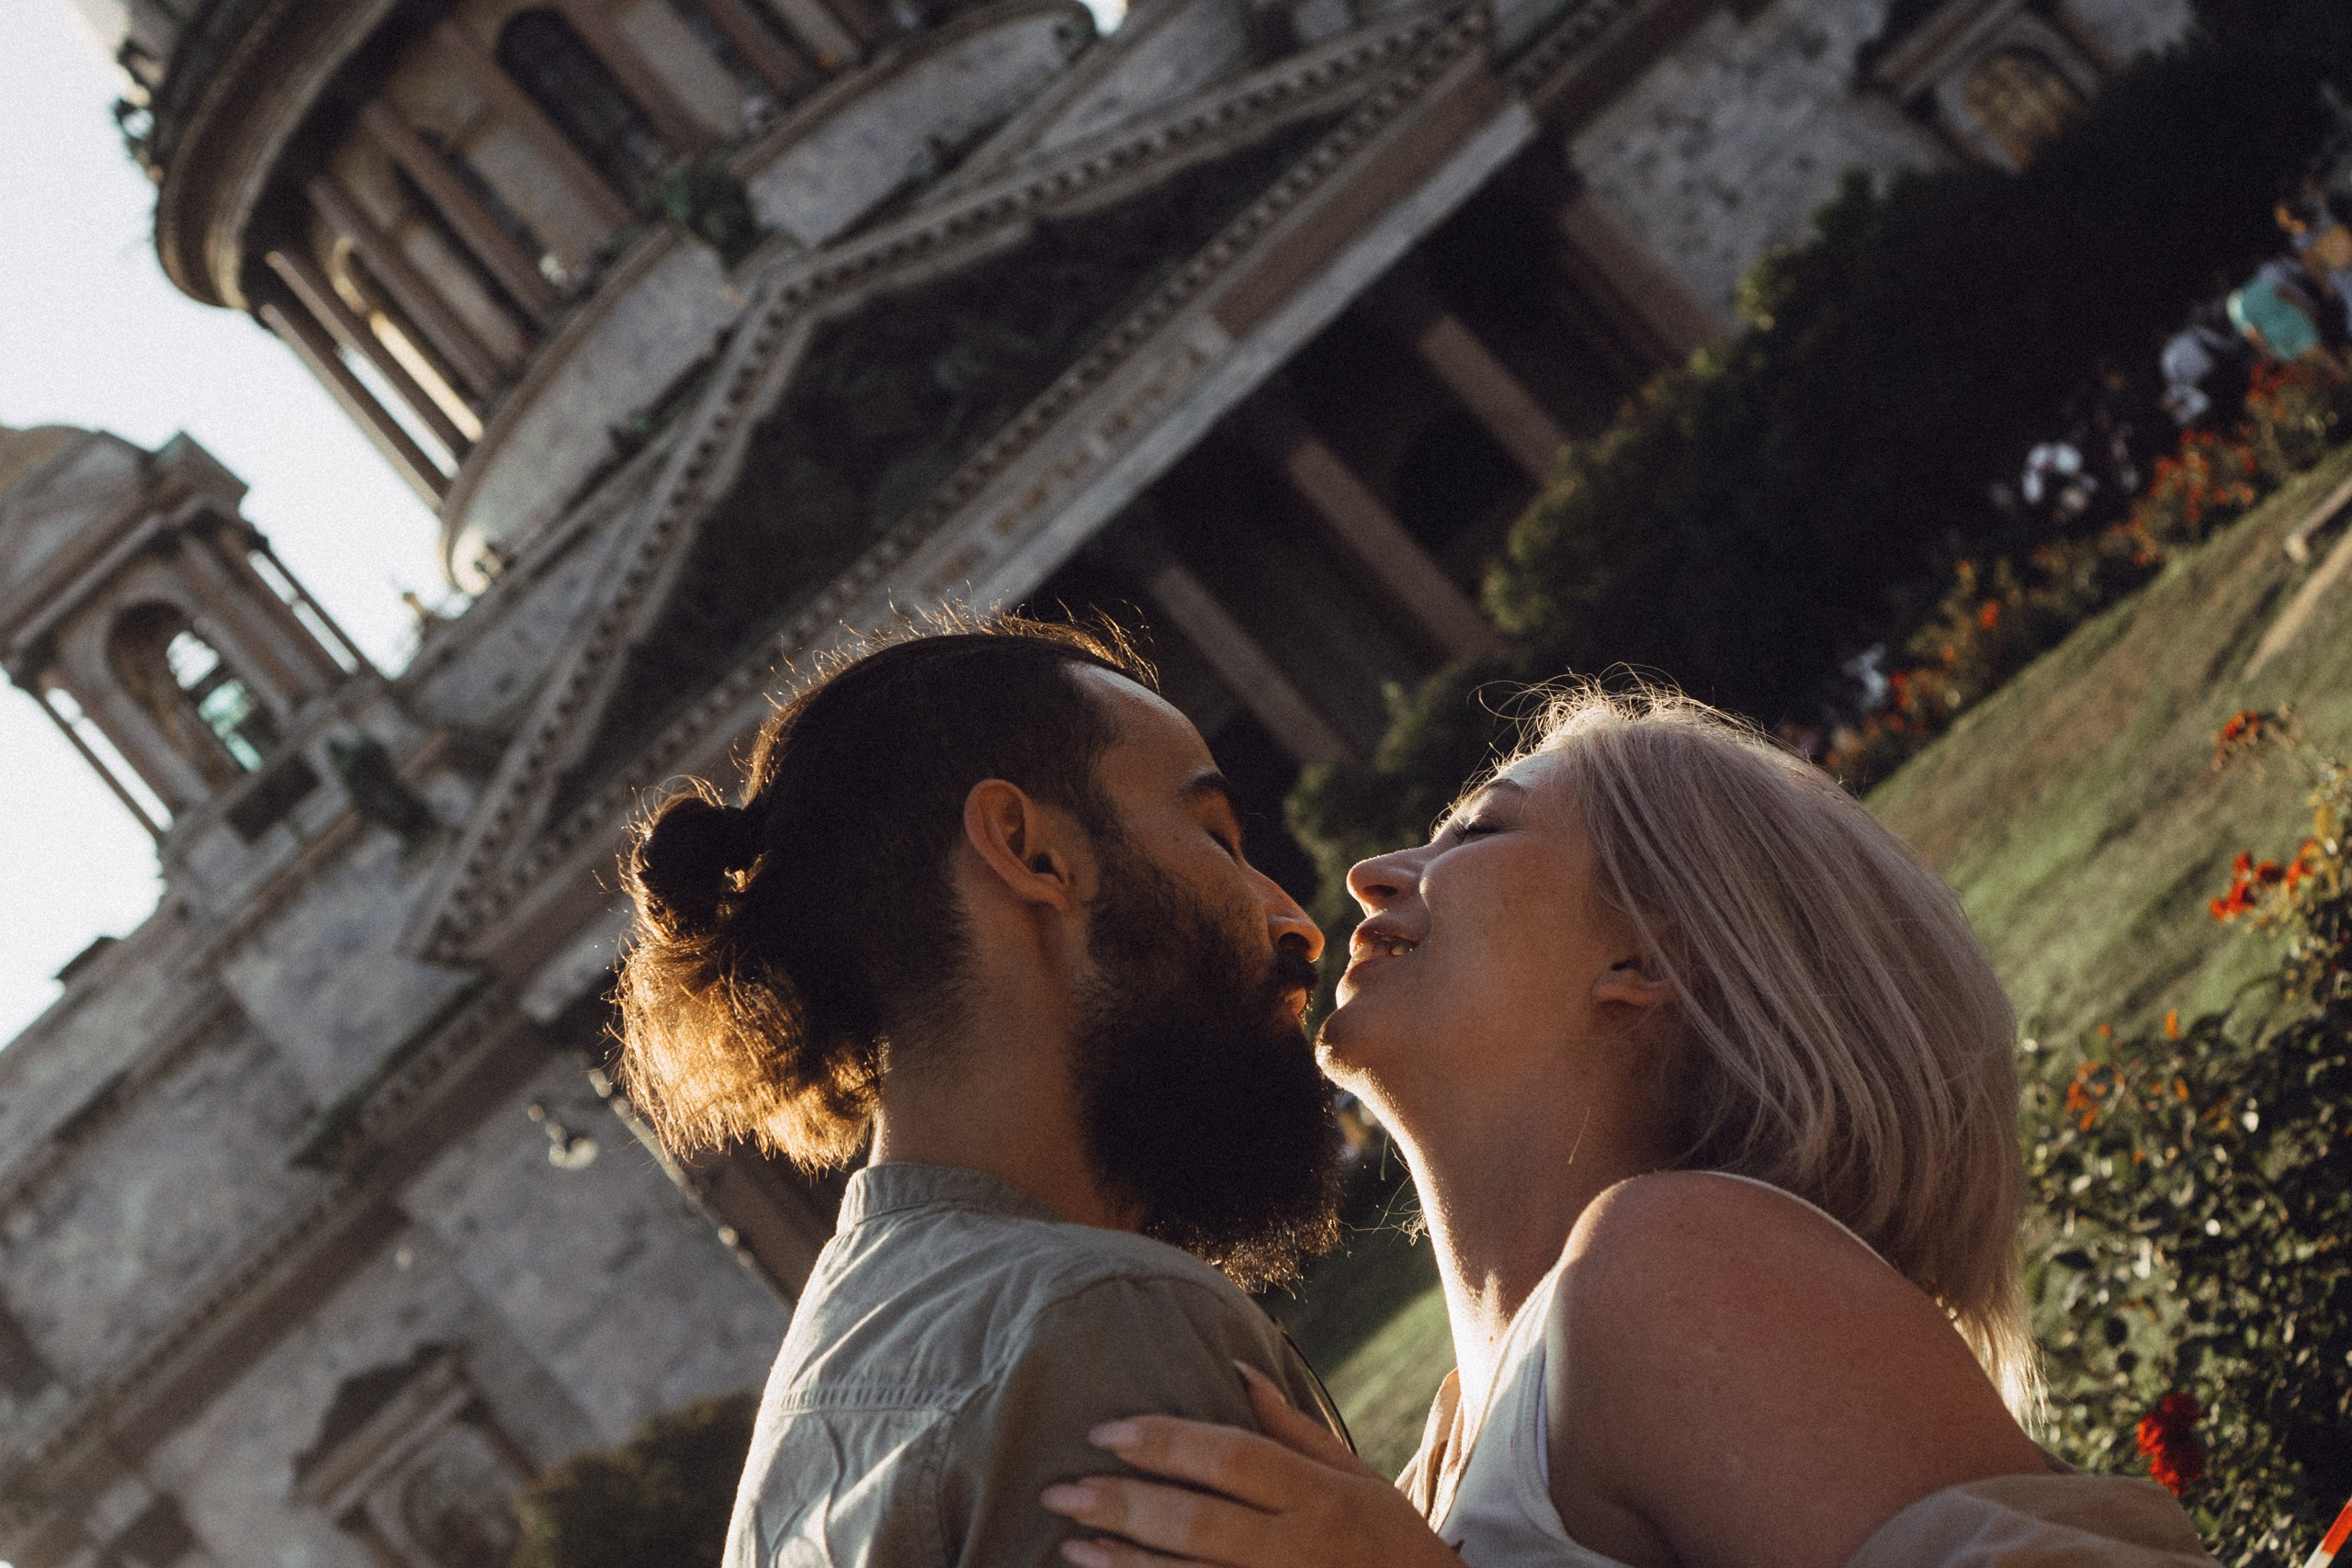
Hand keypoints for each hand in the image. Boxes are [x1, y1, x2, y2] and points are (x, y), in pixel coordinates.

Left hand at [1039, 1361, 1467, 1567]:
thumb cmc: (1392, 1545)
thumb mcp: (1359, 1477)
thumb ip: (1293, 1430)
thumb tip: (1233, 1367)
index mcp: (1322, 1495)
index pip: (1230, 1457)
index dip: (1163, 1441)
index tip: (1104, 1431)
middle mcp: (1301, 1548)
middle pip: (1197, 1521)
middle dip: (1122, 1503)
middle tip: (1060, 1489)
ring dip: (1124, 1563)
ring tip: (1071, 1543)